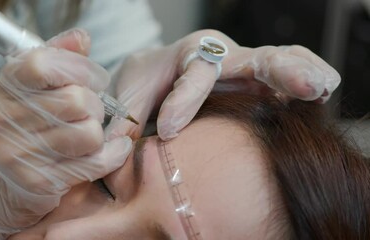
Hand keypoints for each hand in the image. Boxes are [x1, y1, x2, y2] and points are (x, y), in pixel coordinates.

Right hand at [0, 29, 131, 238]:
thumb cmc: (13, 126)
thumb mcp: (23, 85)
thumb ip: (55, 57)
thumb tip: (81, 38)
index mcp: (1, 86)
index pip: (45, 64)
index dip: (81, 68)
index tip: (96, 78)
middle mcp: (3, 120)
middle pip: (77, 101)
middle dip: (96, 104)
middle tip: (91, 109)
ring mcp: (18, 154)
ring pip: (89, 133)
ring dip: (98, 131)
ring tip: (87, 130)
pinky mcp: (39, 182)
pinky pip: (94, 163)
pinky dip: (112, 154)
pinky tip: (112, 148)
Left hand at [105, 29, 339, 139]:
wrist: (156, 73)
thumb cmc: (144, 83)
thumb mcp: (128, 96)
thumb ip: (123, 120)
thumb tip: (115, 148)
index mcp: (187, 52)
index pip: (194, 73)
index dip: (184, 102)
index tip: (167, 131)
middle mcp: (222, 55)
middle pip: (254, 57)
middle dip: (279, 70)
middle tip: (304, 85)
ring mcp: (244, 68)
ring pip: (279, 61)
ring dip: (303, 74)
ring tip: (325, 87)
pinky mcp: (257, 82)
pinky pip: (286, 77)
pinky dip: (306, 82)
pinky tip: (326, 91)